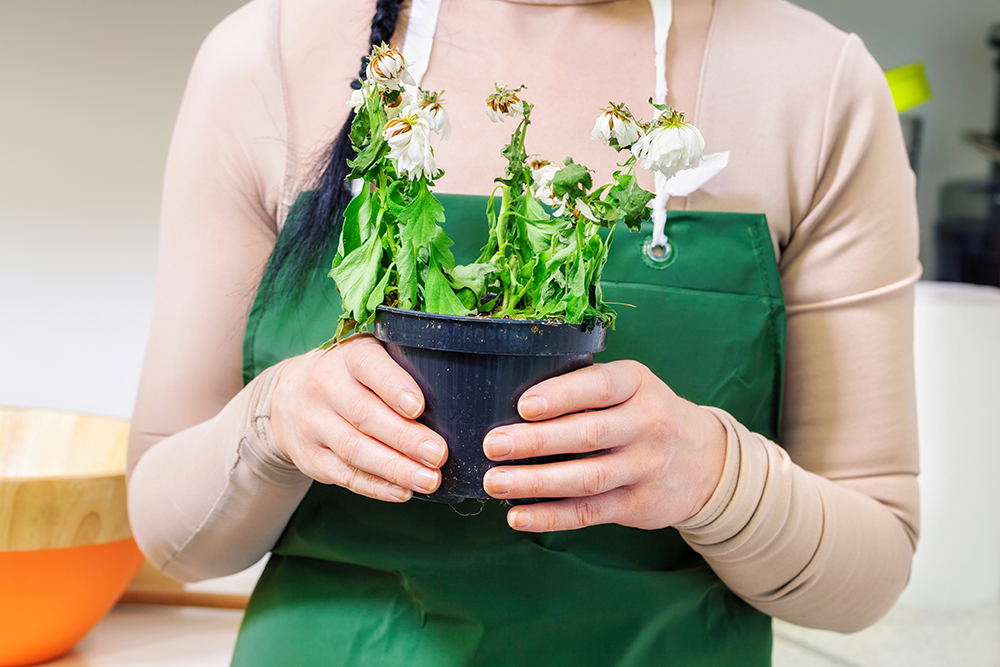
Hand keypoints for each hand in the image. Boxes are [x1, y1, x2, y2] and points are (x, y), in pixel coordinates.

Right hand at [269, 334, 447, 501]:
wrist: (286, 396)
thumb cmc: (350, 376)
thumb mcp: (368, 357)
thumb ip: (401, 370)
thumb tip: (452, 400)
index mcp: (347, 356)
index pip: (368, 365)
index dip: (393, 386)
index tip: (418, 407)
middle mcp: (324, 387)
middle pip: (364, 415)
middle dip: (404, 438)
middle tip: (438, 454)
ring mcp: (313, 424)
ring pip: (355, 449)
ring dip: (395, 468)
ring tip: (428, 480)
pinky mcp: (310, 457)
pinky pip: (345, 475)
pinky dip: (376, 486)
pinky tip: (402, 492)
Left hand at [481, 360, 726, 531]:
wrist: (708, 461)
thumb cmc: (647, 414)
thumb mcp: (632, 387)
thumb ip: (587, 389)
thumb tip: (514, 404)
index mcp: (638, 384)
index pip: (599, 387)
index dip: (561, 396)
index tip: (523, 406)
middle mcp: (647, 425)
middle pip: (588, 435)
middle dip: (535, 441)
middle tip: (494, 445)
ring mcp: (644, 468)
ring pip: (586, 478)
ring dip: (535, 482)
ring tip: (495, 482)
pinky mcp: (638, 505)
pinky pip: (589, 512)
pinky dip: (550, 517)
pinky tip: (518, 516)